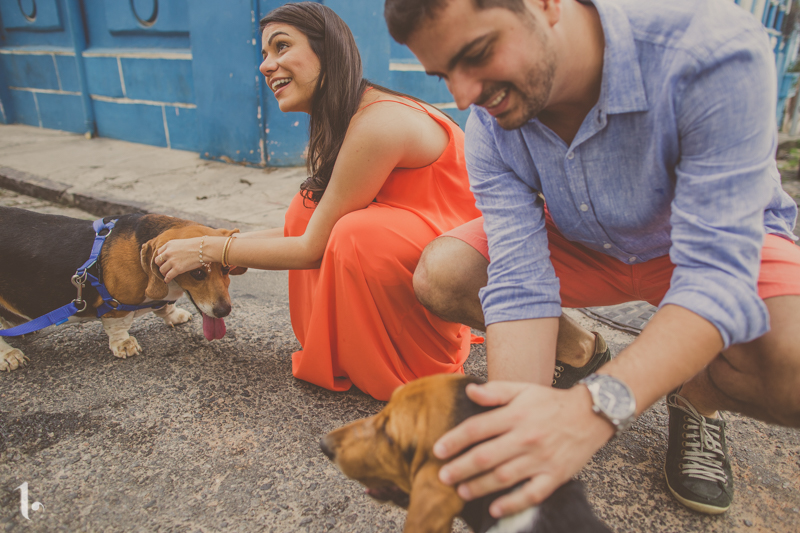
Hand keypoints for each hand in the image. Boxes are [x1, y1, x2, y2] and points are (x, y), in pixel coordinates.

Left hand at [156, 237, 202, 282]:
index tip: (164, 261)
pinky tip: (167, 281)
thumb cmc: (197, 245)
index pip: (159, 252)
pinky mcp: (177, 269)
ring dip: (164, 273)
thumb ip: (175, 248)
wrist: (204, 249)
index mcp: (169, 244)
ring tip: (167, 275)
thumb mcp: (182, 242)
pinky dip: (166, 279)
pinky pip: (168, 276)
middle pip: (157, 261)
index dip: (161, 258)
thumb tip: (175, 254)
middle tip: (165, 268)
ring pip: (161, 270)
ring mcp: (172, 261)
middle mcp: (168, 252)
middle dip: (161, 265)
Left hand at [433, 381, 613, 517]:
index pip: (477, 428)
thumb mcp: (523, 389)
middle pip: (485, 456)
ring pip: (504, 477)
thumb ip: (495, 391)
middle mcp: (525, 437)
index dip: (455, 440)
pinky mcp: (555, 476)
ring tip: (461, 491)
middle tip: (442, 476)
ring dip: (480, 486)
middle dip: (460, 468)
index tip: (437, 450)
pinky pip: (531, 494)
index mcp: (515, 415)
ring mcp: (540, 459)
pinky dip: (513, 504)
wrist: (592, 414)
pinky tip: (494, 509)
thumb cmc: (551, 402)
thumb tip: (469, 391)